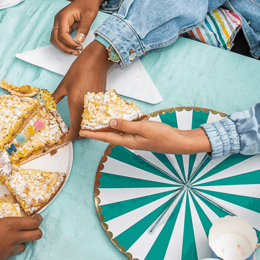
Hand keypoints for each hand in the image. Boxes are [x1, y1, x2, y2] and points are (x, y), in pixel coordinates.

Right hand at [0, 200, 42, 259]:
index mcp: (10, 225)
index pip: (32, 222)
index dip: (38, 219)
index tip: (37, 217)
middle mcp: (15, 236)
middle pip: (37, 234)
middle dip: (38, 230)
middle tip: (34, 226)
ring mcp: (13, 247)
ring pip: (29, 243)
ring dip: (27, 239)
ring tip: (21, 235)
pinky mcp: (9, 256)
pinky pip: (19, 250)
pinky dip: (18, 247)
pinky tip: (12, 244)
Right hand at [51, 0, 106, 53]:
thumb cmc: (89, 4)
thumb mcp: (89, 15)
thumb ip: (84, 27)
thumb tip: (79, 40)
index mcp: (63, 16)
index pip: (62, 34)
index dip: (70, 43)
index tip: (80, 47)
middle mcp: (58, 19)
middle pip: (55, 38)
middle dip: (65, 47)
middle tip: (77, 52)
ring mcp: (59, 22)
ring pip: (56, 39)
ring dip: (64, 47)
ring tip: (76, 51)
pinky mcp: (63, 25)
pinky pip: (60, 37)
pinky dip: (65, 43)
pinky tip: (74, 46)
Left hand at [51, 41, 109, 139]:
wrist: (97, 60)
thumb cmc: (79, 70)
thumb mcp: (63, 85)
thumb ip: (55, 98)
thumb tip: (47, 105)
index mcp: (76, 105)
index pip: (75, 129)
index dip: (69, 137)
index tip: (63, 138)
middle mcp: (87, 107)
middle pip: (84, 129)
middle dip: (76, 135)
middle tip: (66, 134)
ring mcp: (96, 105)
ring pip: (90, 124)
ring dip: (83, 128)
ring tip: (73, 127)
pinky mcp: (101, 101)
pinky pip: (95, 116)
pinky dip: (89, 120)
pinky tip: (82, 117)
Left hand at [79, 117, 211, 153]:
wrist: (178, 142)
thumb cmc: (163, 136)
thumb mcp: (144, 128)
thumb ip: (126, 125)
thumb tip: (110, 122)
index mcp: (128, 141)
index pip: (106, 137)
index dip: (93, 134)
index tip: (81, 131)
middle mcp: (129, 141)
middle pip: (109, 134)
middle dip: (97, 129)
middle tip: (86, 123)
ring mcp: (135, 138)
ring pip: (118, 131)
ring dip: (107, 126)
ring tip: (97, 119)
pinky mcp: (141, 134)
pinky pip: (126, 128)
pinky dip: (120, 123)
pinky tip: (118, 117)